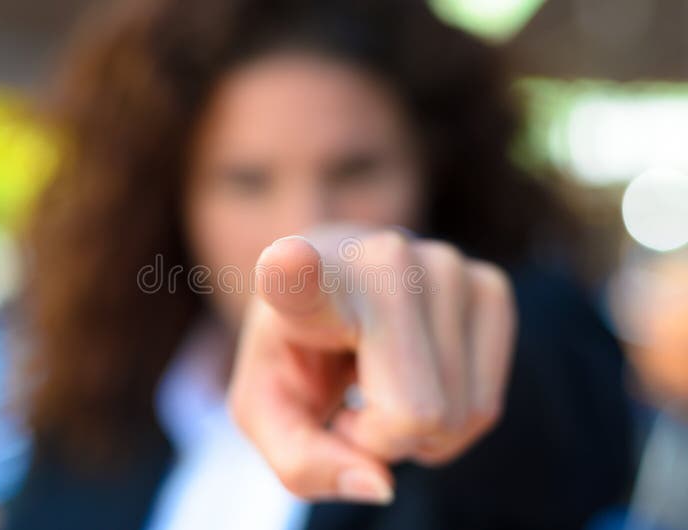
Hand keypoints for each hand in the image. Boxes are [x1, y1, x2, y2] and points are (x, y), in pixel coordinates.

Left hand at [228, 227, 515, 503]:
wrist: (341, 288)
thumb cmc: (299, 351)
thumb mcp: (269, 412)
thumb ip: (303, 462)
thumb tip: (381, 484)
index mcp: (305, 282)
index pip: (297, 276)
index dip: (292, 271)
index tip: (285, 261)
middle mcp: (382, 260)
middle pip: (415, 414)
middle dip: (383, 439)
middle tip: (353, 398)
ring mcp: (445, 266)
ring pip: (460, 415)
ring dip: (418, 431)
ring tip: (382, 379)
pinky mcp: (489, 284)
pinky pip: (486, 406)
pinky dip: (453, 419)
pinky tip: (420, 377)